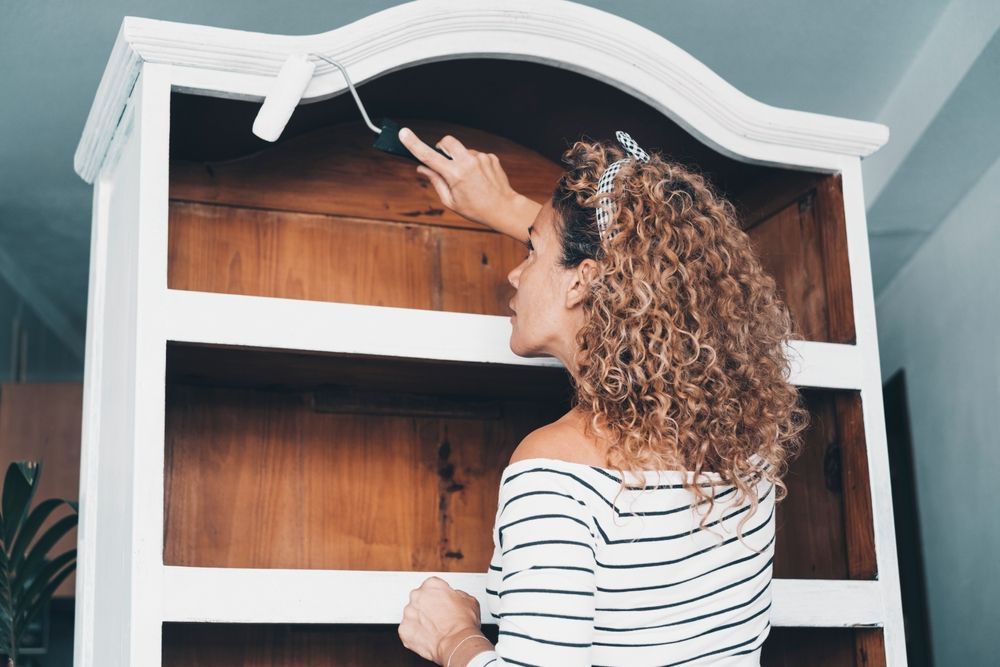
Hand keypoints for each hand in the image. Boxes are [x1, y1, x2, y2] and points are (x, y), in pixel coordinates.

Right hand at [398, 127, 531, 234]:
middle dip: (442, 148)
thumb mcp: (451, 201)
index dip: (414, 144)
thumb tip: (422, 168)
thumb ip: (435, 181)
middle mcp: (468, 162)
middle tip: (445, 163)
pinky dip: (473, 164)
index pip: (429, 156)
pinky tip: (479, 178)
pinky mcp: (491, 157)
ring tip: (469, 180)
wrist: (504, 208)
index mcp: (455, 175)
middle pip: (447, 141)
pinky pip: (476, 156)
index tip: (404, 134)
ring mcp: (481, 157)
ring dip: (460, 160)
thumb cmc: (476, 209)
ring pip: (463, 151)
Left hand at [398, 575, 486, 663]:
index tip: (442, 603)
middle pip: (419, 599)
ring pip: (412, 615)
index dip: (438, 597)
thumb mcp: (468, 600)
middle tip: (438, 618)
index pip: (431, 586)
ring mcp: (409, 613)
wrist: (458, 643)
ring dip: (420, 621)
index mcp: (432, 584)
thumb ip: (456, 594)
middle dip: (427, 607)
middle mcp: (417, 596)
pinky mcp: (404, 630)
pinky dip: (415, 635)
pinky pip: (408, 631)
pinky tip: (427, 637)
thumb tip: (454, 597)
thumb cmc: (463, 623)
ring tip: (434, 630)